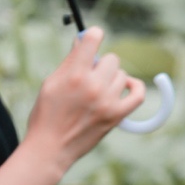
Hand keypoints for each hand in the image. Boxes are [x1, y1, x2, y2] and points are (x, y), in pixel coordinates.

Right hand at [23, 27, 147, 177]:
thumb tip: (81, 41)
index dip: (92, 36)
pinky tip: (127, 86)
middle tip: (89, 76)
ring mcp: (107, 102)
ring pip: (122, 75)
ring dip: (111, 79)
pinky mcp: (116, 116)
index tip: (91, 39)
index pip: (93, 38)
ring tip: (98, 91)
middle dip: (100, 64)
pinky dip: (135, 87)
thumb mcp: (51, 83)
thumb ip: (69, 61)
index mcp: (74, 74)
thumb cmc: (46, 115)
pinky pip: (138, 94)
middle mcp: (93, 86)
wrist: (50, 149)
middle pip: (111, 59)